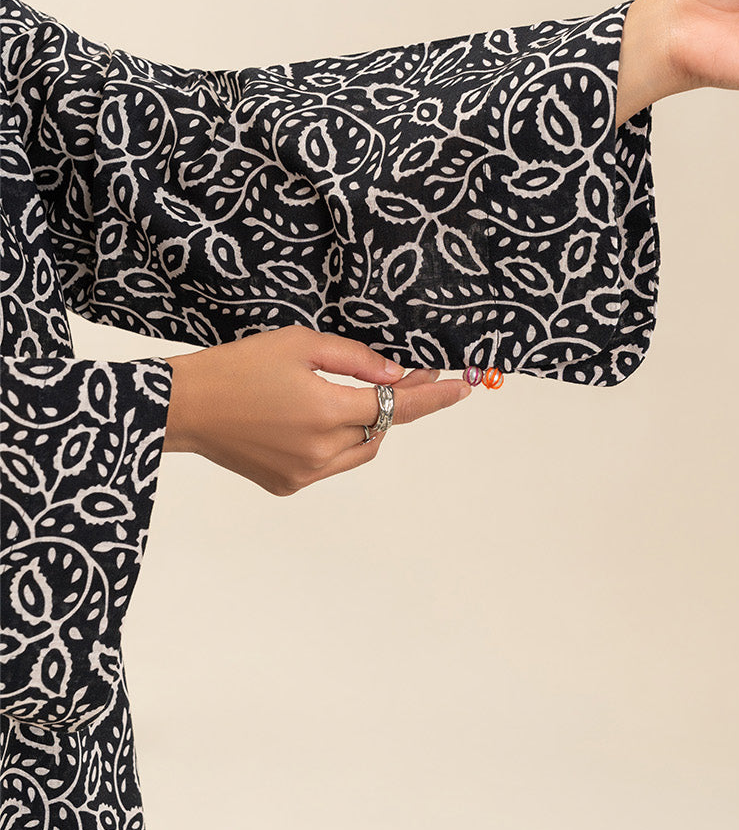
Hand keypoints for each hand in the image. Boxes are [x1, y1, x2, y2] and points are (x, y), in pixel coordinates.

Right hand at [163, 325, 469, 495]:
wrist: (185, 406)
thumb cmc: (238, 366)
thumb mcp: (299, 343)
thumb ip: (356, 359)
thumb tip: (397, 374)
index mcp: (326, 411)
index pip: (398, 406)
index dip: (434, 397)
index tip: (462, 388)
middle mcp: (321, 450)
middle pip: (382, 428)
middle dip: (398, 403)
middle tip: (405, 375)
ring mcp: (305, 473)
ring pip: (360, 449)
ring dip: (368, 424)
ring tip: (355, 394)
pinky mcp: (289, 485)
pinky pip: (332, 463)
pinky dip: (337, 441)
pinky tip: (315, 417)